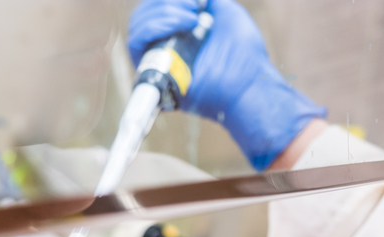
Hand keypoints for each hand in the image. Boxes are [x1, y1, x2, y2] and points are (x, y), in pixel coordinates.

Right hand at [127, 0, 325, 170]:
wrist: (248, 80)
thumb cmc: (243, 51)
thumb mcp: (223, 11)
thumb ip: (204, 1)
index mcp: (177, 33)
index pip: (153, 9)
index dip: (162, 1)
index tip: (194, 1)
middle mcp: (164, 47)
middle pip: (143, 15)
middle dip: (163, 3)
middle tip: (193, 6)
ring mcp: (156, 61)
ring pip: (138, 26)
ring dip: (163, 12)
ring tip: (192, 19)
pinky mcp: (152, 75)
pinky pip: (135, 43)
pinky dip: (154, 26)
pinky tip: (184, 25)